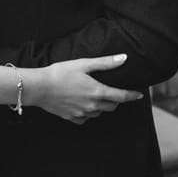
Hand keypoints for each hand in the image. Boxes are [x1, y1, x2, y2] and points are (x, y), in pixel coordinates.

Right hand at [25, 54, 142, 124]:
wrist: (39, 87)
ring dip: (103, 106)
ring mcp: (82, 113)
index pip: (122, 96)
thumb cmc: (60, 73)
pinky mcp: (72, 118)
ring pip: (99, 112)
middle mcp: (92, 106)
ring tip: (98, 96)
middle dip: (117, 100)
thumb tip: (124, 58)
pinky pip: (86, 118)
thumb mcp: (84, 64)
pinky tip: (83, 105)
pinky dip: (89, 112)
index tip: (139, 95)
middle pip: (112, 106)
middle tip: (115, 92)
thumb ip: (105, 63)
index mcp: (97, 92)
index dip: (132, 95)